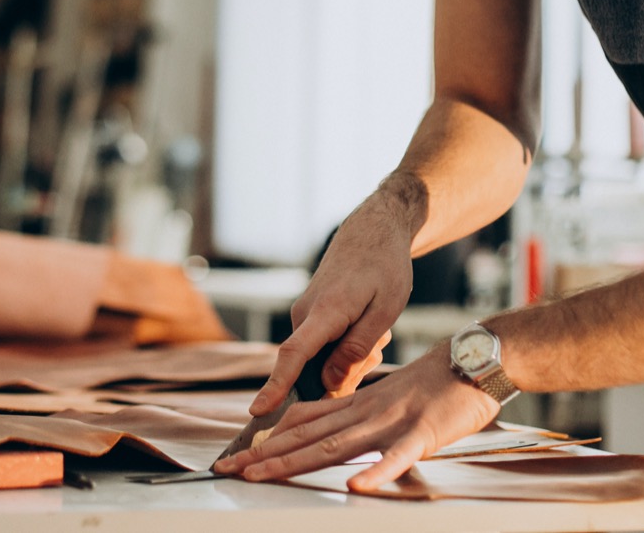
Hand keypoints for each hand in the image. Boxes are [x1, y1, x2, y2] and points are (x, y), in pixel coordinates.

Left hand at [215, 340, 499, 490]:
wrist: (473, 359)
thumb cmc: (434, 384)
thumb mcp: (382, 396)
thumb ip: (349, 413)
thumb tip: (314, 427)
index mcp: (356, 405)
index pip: (302, 422)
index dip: (268, 440)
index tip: (237, 457)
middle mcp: (365, 412)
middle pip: (307, 436)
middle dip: (266, 455)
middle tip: (230, 470)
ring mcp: (391, 422)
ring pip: (336, 445)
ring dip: (296, 461)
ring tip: (263, 475)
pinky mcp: (422, 434)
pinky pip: (397, 457)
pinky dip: (376, 472)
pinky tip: (355, 486)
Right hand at [249, 199, 414, 415]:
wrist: (372, 231)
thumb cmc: (384, 267)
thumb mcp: (385, 310)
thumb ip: (357, 349)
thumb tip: (330, 385)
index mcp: (325, 312)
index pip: (293, 355)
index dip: (276, 386)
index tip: (258, 411)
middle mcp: (305, 314)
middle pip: (315, 369)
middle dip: (347, 372)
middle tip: (378, 346)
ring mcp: (305, 314)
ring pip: (323, 359)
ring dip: (352, 357)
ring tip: (376, 331)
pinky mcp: (310, 316)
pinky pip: (324, 347)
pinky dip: (347, 346)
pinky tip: (367, 327)